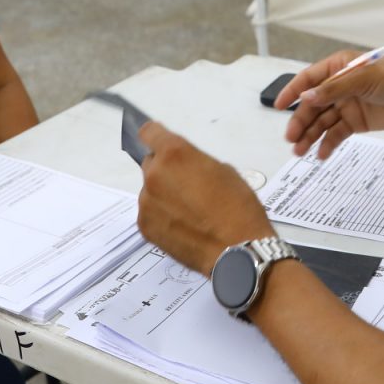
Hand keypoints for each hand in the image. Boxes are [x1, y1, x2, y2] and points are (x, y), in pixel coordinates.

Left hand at [138, 121, 274, 274]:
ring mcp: (146, 203)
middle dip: (165, 170)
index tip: (160, 141)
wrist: (237, 250)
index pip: (149, 133)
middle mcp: (154, 175)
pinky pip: (151, 213)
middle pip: (150, 164)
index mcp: (175, 155)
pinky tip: (184, 226)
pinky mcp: (145, 227)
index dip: (155, 136)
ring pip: (151, 191)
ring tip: (190, 212)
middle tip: (187, 185)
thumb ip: (195, 163)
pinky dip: (162, 216)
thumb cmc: (238, 208)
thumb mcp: (223, 171)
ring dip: (164, 195)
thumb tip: (186, 170)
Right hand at [278, 51, 383, 158]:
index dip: (292, 91)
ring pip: (322, 122)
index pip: (308, 79)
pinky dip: (328, 144)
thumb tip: (306, 97)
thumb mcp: (363, 79)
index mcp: (338, 68)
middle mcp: (338, 87)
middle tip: (291, 138)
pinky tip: (321, 155)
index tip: (278, 105)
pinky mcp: (355, 122)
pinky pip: (336, 134)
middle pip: (312, 106)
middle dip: (301, 122)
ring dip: (310, 136)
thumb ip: (333, 89)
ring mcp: (346, 105)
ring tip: (299, 152)